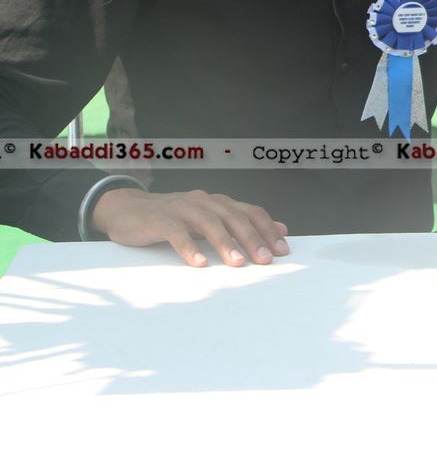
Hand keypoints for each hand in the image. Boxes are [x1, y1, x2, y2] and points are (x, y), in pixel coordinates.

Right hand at [91, 187, 290, 267]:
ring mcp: (181, 208)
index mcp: (218, 203)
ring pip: (209, 223)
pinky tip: (200, 263)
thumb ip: (242, 224)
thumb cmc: (173, 219)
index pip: (250, 212)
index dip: (267, 230)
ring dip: (225, 244)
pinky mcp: (159, 220)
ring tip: (238, 263)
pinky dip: (190, 247)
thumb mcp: (209, 220)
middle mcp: (204, 201)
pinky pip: (177, 233)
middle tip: (264, 260)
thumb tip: (280, 230)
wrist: (126, 209)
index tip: (282, 251)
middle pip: (234, 218)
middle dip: (252, 239)